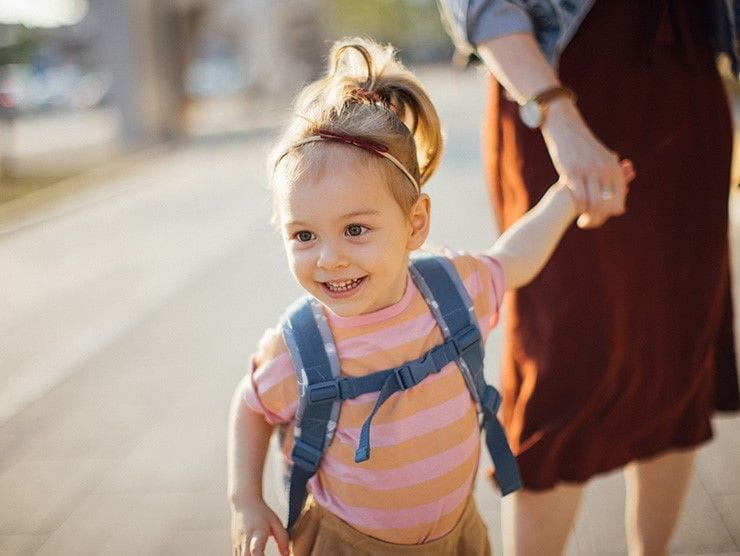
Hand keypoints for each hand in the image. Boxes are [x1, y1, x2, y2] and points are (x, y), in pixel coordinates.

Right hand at [231, 501, 289, 555]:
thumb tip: (287, 554)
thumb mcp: (276, 522)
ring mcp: (238, 544)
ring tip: (261, 555)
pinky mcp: (235, 547)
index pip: (256, 550)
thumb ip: (283, 538)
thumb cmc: (261, 512)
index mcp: (257, 533)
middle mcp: (245, 540)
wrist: (244, 502)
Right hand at [541, 98, 632, 227]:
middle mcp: (604, 171)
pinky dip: (578, 207)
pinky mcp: (571, 173)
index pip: (618, 199)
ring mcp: (588, 172)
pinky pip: (578, 198)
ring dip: (588, 217)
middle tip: (589, 223)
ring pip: (592, 204)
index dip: (612, 212)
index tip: (603, 217)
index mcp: (614, 169)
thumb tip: (616, 193)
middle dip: (599, 218)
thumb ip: (610, 176)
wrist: (567, 129)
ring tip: (582, 221)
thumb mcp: (602, 159)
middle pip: (606, 205)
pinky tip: (574, 210)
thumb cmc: (584, 147)